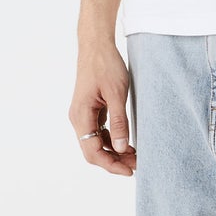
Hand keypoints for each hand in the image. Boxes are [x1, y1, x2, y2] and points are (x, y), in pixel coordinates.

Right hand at [70, 42, 135, 175]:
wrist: (96, 45)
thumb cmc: (106, 65)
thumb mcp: (116, 94)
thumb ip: (118, 122)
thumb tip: (120, 147)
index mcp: (81, 116)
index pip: (92, 152)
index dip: (111, 165)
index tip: (130, 171)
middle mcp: (78, 118)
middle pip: (93, 150)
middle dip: (114, 160)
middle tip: (137, 164)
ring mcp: (83, 114)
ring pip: (96, 142)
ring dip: (114, 151)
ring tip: (136, 155)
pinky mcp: (90, 110)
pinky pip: (98, 132)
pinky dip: (112, 140)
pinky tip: (127, 142)